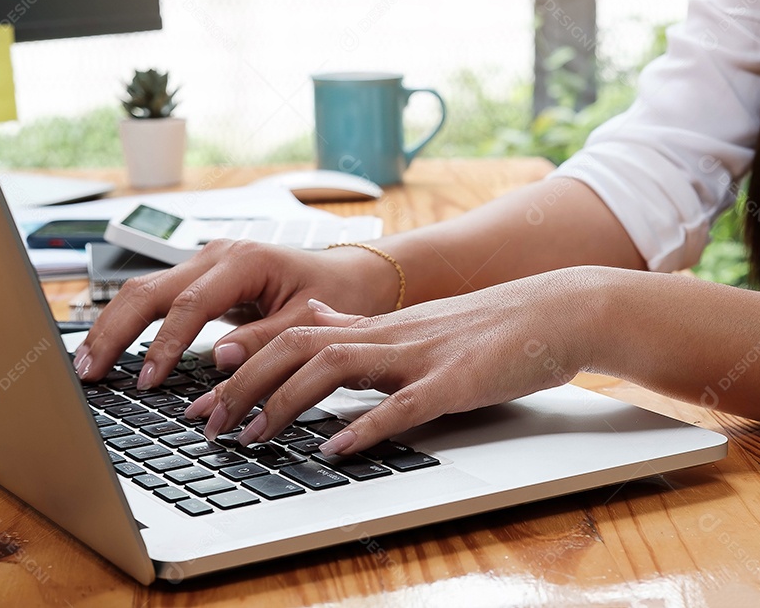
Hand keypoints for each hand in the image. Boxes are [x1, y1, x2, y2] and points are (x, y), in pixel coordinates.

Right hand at [72, 239, 398, 384]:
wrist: (352, 275)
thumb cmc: (338, 293)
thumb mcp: (309, 320)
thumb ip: (265, 341)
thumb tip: (217, 361)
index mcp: (245, 261)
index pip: (190, 304)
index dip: (164, 344)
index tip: (148, 381)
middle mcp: (217, 256)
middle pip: (148, 290)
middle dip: (114, 330)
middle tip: (88, 372)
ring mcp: (206, 263)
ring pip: (145, 291)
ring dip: (114, 327)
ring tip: (87, 364)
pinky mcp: (203, 279)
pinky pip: (159, 300)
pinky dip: (133, 324)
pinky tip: (113, 351)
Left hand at [184, 268, 594, 455]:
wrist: (557, 309)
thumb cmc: (491, 326)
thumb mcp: (415, 326)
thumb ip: (363, 331)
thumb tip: (315, 328)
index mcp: (378, 328)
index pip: (291, 335)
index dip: (240, 366)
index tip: (201, 398)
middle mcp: (388, 336)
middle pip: (296, 346)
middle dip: (243, 385)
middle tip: (209, 425)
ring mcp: (422, 355)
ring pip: (335, 366)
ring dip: (286, 402)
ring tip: (256, 437)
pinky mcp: (456, 380)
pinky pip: (403, 404)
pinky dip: (364, 427)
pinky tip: (336, 450)